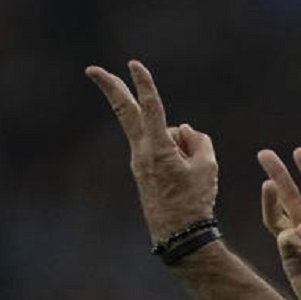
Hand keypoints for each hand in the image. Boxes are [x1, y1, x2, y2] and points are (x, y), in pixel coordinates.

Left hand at [85, 60, 217, 242]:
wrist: (179, 235)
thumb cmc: (195, 201)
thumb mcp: (208, 167)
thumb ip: (198, 140)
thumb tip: (185, 131)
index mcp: (157, 148)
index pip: (151, 108)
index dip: (144, 84)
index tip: (134, 64)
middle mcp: (142, 152)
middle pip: (126, 112)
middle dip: (111, 88)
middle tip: (92, 70)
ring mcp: (139, 161)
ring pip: (162, 135)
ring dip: (181, 145)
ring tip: (192, 176)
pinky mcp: (143, 170)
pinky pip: (162, 150)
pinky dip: (177, 153)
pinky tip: (186, 174)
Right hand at [258, 147, 300, 299]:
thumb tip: (297, 230)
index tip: (300, 152)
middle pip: (292, 198)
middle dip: (279, 175)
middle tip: (264, 155)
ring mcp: (299, 246)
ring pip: (279, 217)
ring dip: (272, 199)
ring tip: (267, 182)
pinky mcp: (290, 264)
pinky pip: (284, 243)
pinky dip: (290, 238)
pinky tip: (298, 239)